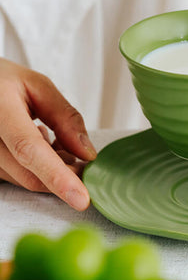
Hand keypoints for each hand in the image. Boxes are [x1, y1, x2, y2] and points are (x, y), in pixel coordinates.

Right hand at [0, 59, 95, 209]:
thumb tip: (87, 154)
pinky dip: (38, 168)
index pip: (29, 149)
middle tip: (84, 162)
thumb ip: (65, 118)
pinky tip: (39, 145)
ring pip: (24, 178)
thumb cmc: (3, 81)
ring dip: (52, 170)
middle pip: (30, 173)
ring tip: (56, 142)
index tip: (81, 198)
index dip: (57, 177)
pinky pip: (16, 175)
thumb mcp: (38, 86)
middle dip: (65, 176)